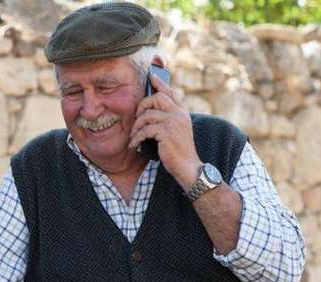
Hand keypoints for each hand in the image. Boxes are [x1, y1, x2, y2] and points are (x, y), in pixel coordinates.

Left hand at [128, 73, 201, 188]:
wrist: (187, 167)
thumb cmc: (177, 150)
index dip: (160, 82)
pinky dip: (137, 138)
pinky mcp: (167, 133)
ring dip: (137, 126)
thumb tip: (149, 111)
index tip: (151, 75)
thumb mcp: (174, 131)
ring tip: (133, 136)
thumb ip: (166, 119)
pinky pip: (145, 129)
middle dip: (142, 106)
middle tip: (135, 118)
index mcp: (182, 112)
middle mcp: (179, 114)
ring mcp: (174, 122)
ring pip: (148, 114)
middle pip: (157, 98)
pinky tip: (133, 145)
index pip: (170, 92)